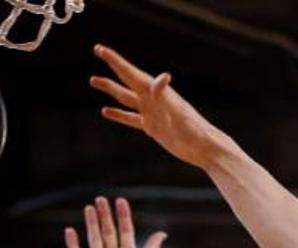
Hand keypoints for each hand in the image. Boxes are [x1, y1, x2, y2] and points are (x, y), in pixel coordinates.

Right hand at [64, 196, 166, 247]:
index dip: (123, 216)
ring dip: (91, 224)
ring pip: (94, 239)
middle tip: (100, 199)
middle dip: (105, 216)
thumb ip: (152, 247)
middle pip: (109, 232)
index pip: (125, 231)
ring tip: (88, 207)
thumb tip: (162, 232)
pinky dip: (73, 244)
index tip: (120, 201)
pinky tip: (70, 231)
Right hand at [91, 44, 224, 167]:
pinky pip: (131, 119)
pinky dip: (119, 115)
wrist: (204, 148)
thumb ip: (167, 96)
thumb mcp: (178, 111)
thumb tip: (162, 77)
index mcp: (157, 93)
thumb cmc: (194, 129)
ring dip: (110, 88)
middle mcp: (153, 100)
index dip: (115, 61)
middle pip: (127, 79)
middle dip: (112, 65)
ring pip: (125, 98)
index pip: (131, 73)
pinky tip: (105, 111)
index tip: (100, 49)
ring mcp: (152, 113)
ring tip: (93, 79)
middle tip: (97, 49)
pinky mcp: (153, 128)